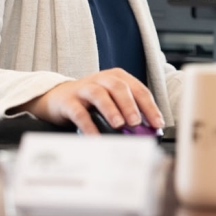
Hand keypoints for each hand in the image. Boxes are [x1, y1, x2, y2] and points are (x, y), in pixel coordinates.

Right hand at [20, 68, 164, 133]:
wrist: (58, 98)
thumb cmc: (91, 102)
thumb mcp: (112, 102)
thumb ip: (128, 113)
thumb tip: (148, 133)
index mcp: (117, 78)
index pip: (138, 89)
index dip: (149, 106)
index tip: (157, 123)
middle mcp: (101, 79)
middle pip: (119, 87)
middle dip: (130, 105)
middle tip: (137, 122)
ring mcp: (84, 88)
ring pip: (99, 95)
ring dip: (111, 109)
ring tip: (119, 125)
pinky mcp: (68, 101)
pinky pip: (79, 113)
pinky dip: (88, 125)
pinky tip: (95, 137)